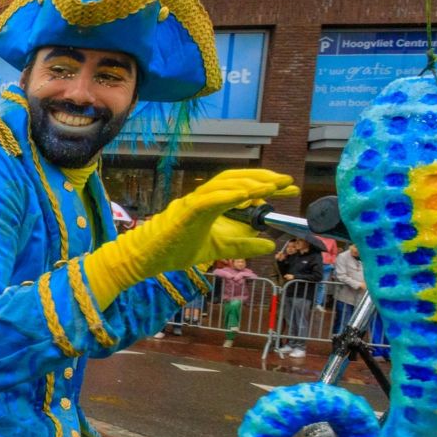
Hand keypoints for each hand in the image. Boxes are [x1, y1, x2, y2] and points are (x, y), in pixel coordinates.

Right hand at [85, 169, 296, 304]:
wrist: (147, 258)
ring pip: (223, 184)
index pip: (242, 186)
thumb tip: (270, 244)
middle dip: (263, 178)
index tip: (289, 187)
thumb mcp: (219, 249)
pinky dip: (227, 195)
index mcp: (211, 203)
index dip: (267, 184)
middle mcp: (204, 198)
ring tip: (272, 186)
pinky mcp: (185, 213)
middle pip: (235, 178)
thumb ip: (243, 246)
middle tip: (288, 182)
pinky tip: (245, 195)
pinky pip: (208, 200)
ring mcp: (194, 203)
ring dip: (249, 183)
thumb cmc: (175, 249)